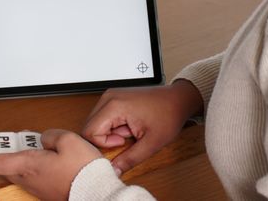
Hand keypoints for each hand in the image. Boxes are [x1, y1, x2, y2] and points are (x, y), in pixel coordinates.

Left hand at [0, 129, 100, 200]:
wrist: (96, 193)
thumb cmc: (82, 170)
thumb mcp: (68, 140)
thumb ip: (51, 135)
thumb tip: (45, 139)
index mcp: (28, 165)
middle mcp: (28, 179)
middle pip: (4, 165)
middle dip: (4, 149)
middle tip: (13, 136)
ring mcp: (37, 187)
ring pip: (18, 170)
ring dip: (19, 155)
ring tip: (36, 142)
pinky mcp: (46, 191)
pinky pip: (31, 175)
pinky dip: (32, 163)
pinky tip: (47, 155)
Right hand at [81, 80, 202, 174]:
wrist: (178, 100)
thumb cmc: (168, 115)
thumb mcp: (151, 143)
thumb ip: (130, 159)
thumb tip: (114, 171)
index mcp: (114, 105)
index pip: (89, 132)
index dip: (104, 144)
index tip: (123, 142)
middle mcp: (108, 97)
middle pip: (89, 126)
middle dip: (106, 138)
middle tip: (127, 138)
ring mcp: (110, 96)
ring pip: (95, 123)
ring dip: (109, 133)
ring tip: (130, 131)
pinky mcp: (114, 98)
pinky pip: (103, 117)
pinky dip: (113, 126)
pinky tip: (129, 126)